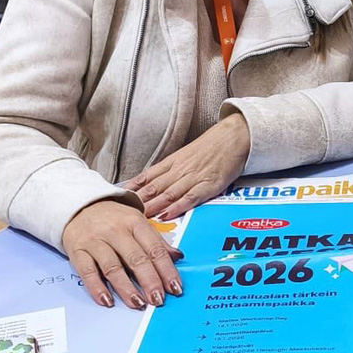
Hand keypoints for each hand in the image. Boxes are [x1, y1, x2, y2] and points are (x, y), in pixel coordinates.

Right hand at [62, 201, 183, 309]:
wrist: (78, 206)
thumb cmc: (112, 218)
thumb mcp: (136, 222)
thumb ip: (155, 241)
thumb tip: (177, 257)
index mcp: (134, 222)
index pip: (154, 249)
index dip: (166, 270)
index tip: (175, 288)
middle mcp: (115, 230)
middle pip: (136, 259)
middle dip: (149, 281)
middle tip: (158, 300)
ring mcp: (95, 241)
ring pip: (113, 267)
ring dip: (126, 288)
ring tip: (137, 303)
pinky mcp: (78, 251)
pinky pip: (88, 272)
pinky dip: (97, 288)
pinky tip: (107, 301)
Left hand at [125, 114, 250, 218]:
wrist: (235, 135)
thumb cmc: (212, 146)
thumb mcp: (187, 154)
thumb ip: (170, 168)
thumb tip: (152, 180)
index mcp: (173, 162)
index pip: (147, 176)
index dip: (132, 189)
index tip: (117, 198)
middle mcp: (179, 170)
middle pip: (154, 188)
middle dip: (138, 202)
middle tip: (122, 213)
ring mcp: (194, 177)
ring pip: (168, 194)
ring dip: (152, 206)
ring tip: (139, 217)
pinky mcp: (209, 185)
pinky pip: (190, 197)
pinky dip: (177, 207)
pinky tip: (167, 214)